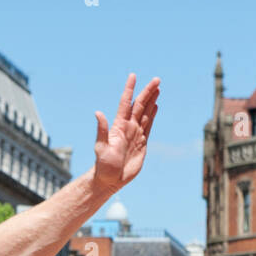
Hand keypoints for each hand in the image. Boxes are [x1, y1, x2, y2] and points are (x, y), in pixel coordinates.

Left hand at [91, 74, 159, 193]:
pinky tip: (156, 107)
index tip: (133, 76)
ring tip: (157, 88)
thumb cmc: (103, 166)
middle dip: (148, 92)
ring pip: (145, 113)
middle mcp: (128, 127)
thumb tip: (98, 113)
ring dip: (152, 101)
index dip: (129, 89)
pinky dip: (152, 115)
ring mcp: (135, 134)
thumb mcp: (101, 147)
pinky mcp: (142, 143)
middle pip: (140, 105)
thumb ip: (102, 130)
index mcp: (119, 126)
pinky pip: (148, 126)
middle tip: (156, 79)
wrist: (110, 180)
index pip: (126, 103)